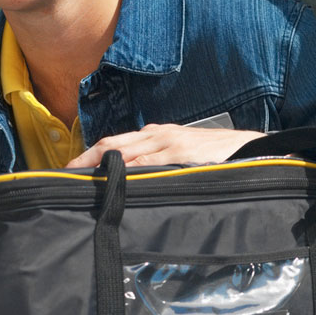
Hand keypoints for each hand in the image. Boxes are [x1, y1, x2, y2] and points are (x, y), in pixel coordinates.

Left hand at [68, 123, 264, 168]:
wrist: (251, 148)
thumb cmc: (215, 156)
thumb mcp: (181, 156)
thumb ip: (157, 164)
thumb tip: (131, 180)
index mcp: (154, 134)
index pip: (114, 143)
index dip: (89, 155)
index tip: (70, 170)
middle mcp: (156, 134)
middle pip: (111, 143)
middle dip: (85, 158)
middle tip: (63, 174)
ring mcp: (168, 142)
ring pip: (124, 150)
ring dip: (100, 162)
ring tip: (79, 177)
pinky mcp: (181, 153)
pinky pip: (149, 160)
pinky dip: (129, 167)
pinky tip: (114, 176)